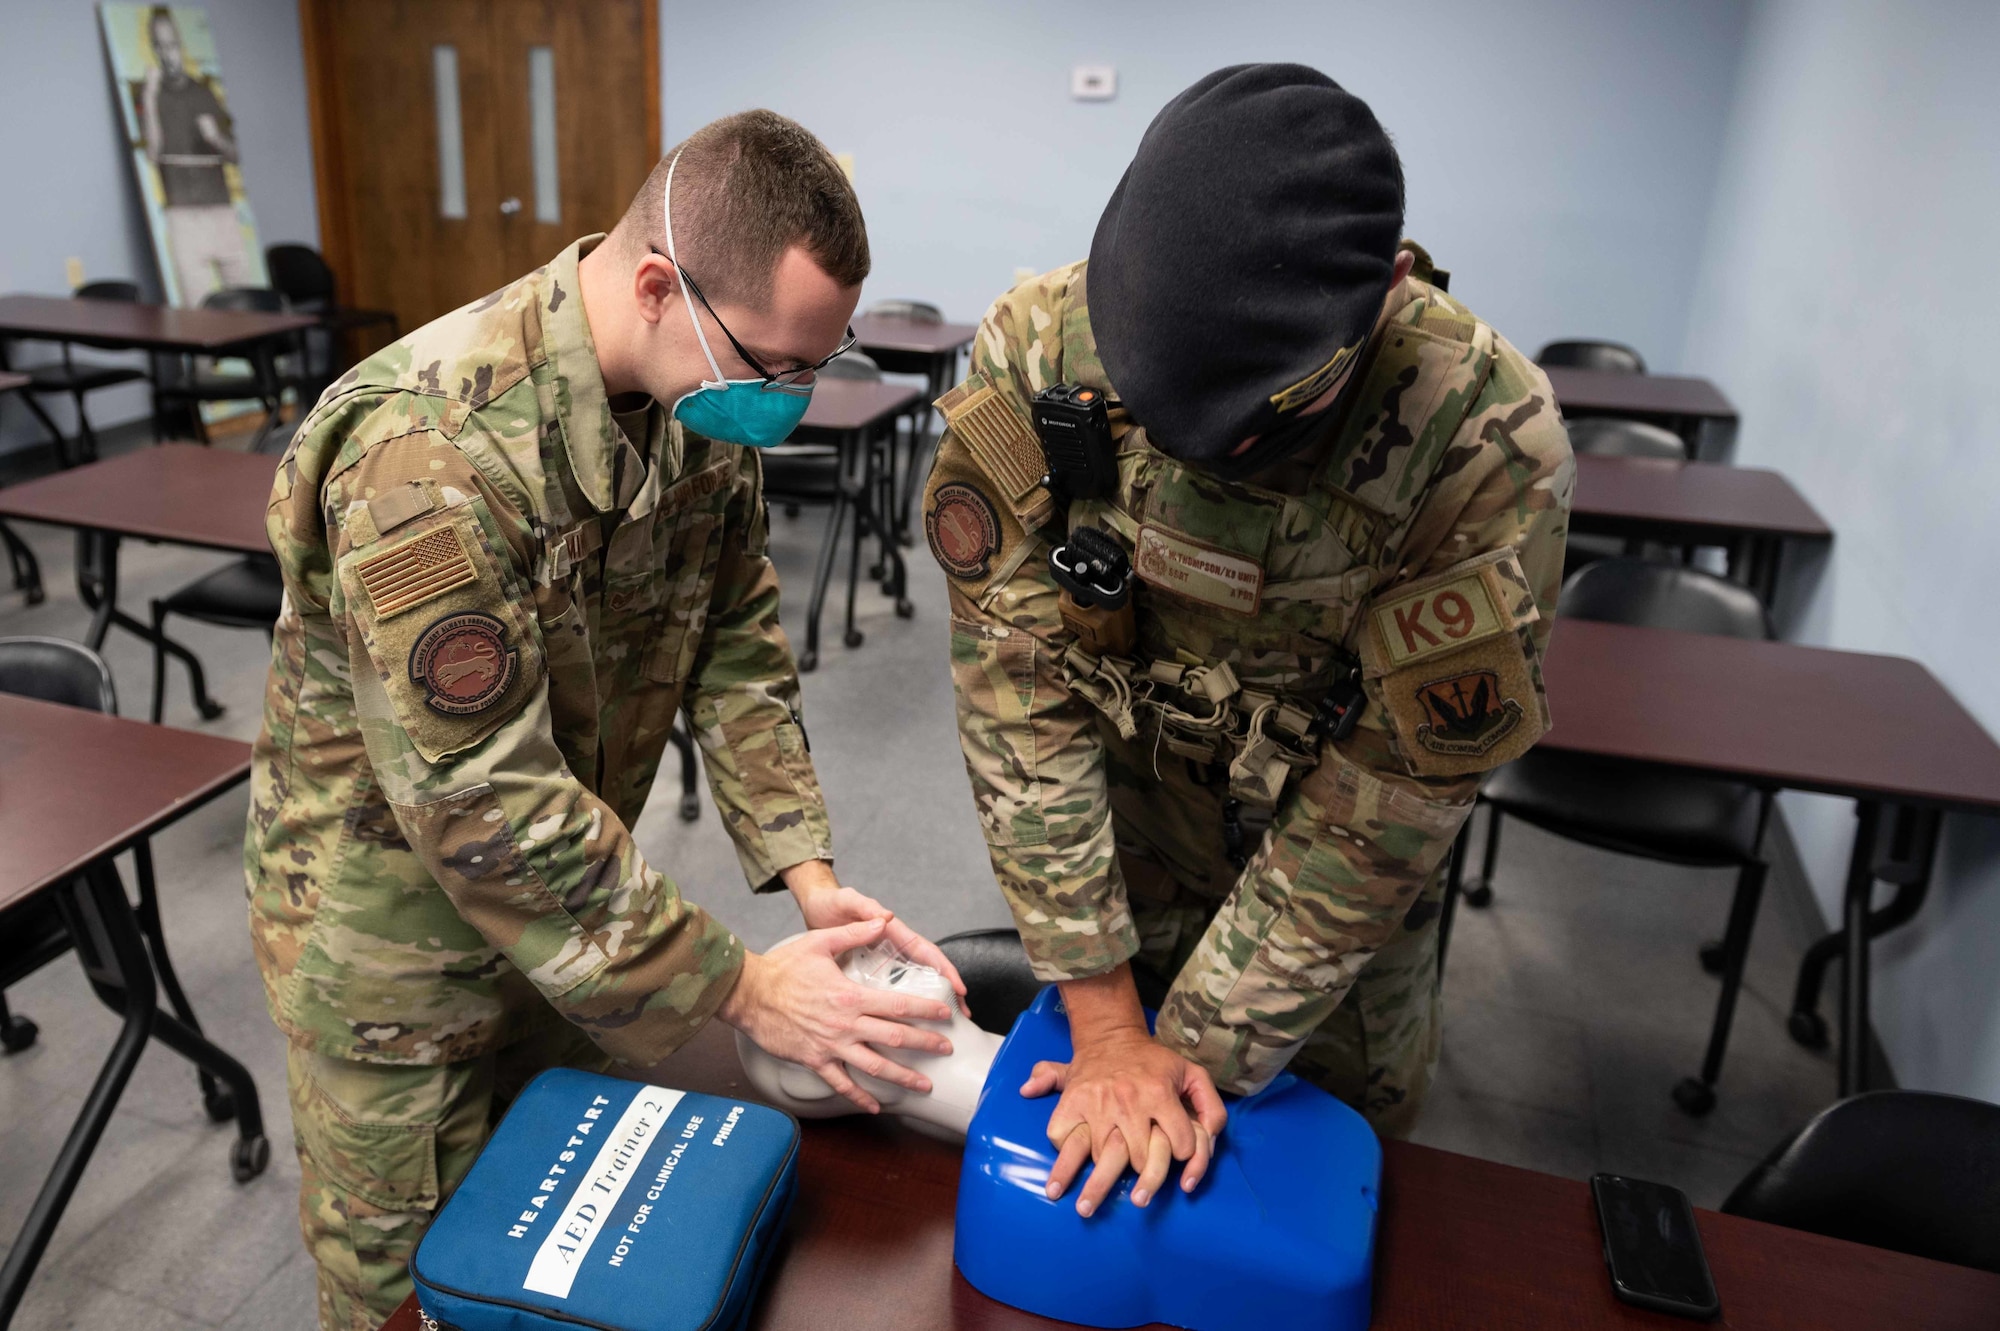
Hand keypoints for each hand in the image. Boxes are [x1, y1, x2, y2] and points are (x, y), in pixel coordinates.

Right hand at [718, 917, 954, 1113]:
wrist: (748, 994)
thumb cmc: (782, 967)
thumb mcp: (819, 942)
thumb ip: (855, 933)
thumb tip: (884, 921)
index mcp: (850, 996)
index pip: (898, 1005)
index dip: (925, 1011)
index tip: (945, 1014)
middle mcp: (845, 1024)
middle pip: (894, 1038)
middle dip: (924, 1044)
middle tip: (946, 1049)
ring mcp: (830, 1046)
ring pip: (874, 1066)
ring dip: (902, 1077)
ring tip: (924, 1084)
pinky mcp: (814, 1060)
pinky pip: (841, 1083)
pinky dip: (859, 1097)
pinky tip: (875, 1106)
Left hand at [780, 861, 968, 1009]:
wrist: (814, 908)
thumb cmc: (833, 903)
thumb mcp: (848, 901)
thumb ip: (865, 907)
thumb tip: (886, 915)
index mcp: (892, 932)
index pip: (924, 951)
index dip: (944, 969)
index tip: (958, 987)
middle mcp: (891, 948)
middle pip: (925, 971)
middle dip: (945, 991)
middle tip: (960, 1013)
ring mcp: (881, 961)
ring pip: (909, 985)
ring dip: (925, 1004)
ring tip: (939, 1027)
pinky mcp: (867, 973)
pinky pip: (887, 992)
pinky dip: (899, 1008)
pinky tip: (903, 1026)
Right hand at [1023, 1030, 1226, 1215]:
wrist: (1111, 1037)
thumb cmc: (1154, 1062)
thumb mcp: (1192, 1074)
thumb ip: (1213, 1108)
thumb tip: (1210, 1140)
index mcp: (1160, 1094)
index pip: (1180, 1147)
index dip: (1184, 1154)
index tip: (1178, 1153)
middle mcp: (1129, 1101)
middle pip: (1140, 1160)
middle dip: (1145, 1170)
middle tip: (1142, 1176)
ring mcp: (1097, 1104)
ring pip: (1103, 1158)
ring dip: (1105, 1173)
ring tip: (1096, 1193)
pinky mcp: (1071, 1103)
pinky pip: (1062, 1139)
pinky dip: (1064, 1153)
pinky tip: (1070, 1163)